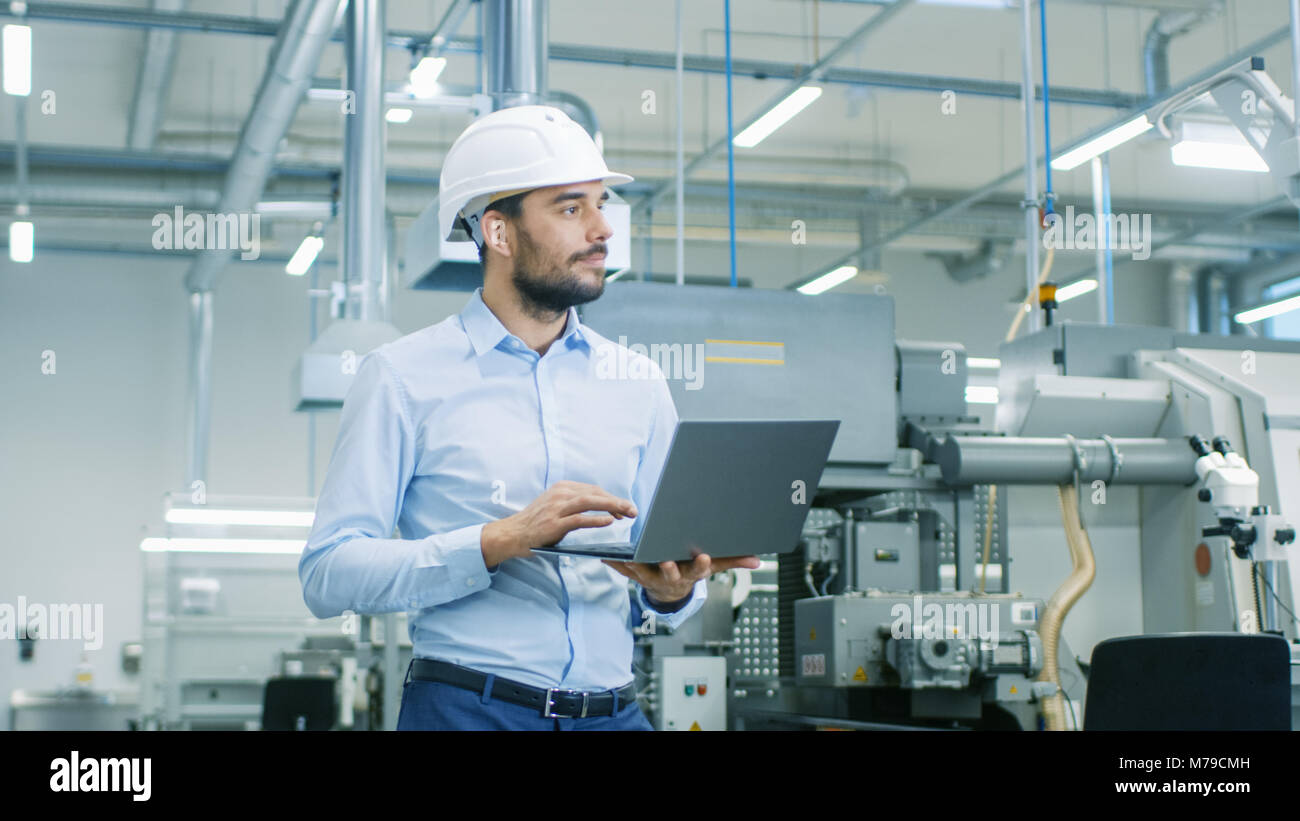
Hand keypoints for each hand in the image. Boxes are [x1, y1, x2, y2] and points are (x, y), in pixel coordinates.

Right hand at [481, 480, 635, 568]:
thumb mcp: (555, 506)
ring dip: (612, 507)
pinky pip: (579, 519)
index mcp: (562, 488)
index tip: (624, 507)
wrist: (512, 534)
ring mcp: (557, 508)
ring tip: (626, 513)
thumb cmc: (536, 523)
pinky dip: (595, 519)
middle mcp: (560, 494)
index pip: (594, 490)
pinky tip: (609, 521)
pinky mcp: (554, 523)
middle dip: (617, 501)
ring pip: (590, 502)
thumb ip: (574, 504)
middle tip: (633, 511)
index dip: (612, 498)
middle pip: (595, 494)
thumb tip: (601, 507)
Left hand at [602, 553, 760, 605]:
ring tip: (629, 556)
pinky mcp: (637, 576)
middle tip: (667, 561)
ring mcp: (654, 578)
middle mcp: (672, 577)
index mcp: (691, 573)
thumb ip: (733, 562)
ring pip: (645, 573)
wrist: (670, 592)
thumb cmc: (691, 570)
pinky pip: (625, 572)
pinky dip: (616, 565)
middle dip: (669, 568)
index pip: (699, 570)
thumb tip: (757, 561)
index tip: (703, 556)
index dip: (701, 564)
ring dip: (636, 565)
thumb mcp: (713, 566)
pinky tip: (606, 556)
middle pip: (671, 573)